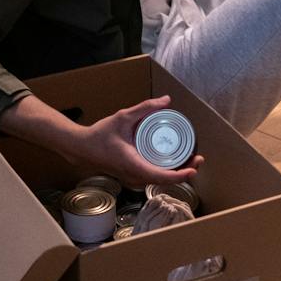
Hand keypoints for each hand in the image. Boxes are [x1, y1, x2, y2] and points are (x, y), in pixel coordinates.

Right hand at [71, 95, 202, 187]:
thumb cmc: (99, 135)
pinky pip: (153, 177)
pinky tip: (174, 161)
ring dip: (177, 172)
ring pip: (160, 180)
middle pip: (165, 180)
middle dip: (185, 171)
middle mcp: (135, 176)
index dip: (181, 175)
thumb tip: (166, 100)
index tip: (194, 168)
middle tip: (198, 158)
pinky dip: (166, 171)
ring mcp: (133, 178)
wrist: (82, 148)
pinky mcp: (133, 175)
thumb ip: (145, 108)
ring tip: (190, 159)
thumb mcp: (123, 117)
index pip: (162, 176)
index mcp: (134, 165)